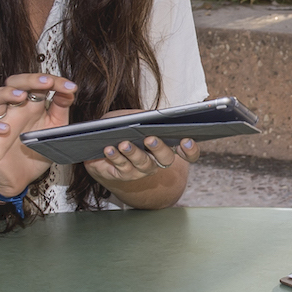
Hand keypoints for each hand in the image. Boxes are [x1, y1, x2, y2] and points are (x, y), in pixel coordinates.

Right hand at [0, 73, 77, 195]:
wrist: (20, 178)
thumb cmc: (35, 151)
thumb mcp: (54, 129)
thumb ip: (61, 110)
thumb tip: (69, 92)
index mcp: (31, 105)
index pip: (38, 83)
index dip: (54, 81)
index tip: (70, 87)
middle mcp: (14, 109)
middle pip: (14, 83)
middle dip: (29, 79)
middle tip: (46, 82)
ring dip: (5, 93)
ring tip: (20, 96)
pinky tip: (5, 129)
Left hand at [85, 108, 200, 183]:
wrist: (101, 146)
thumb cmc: (122, 128)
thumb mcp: (132, 117)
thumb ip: (143, 116)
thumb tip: (149, 116)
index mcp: (166, 145)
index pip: (187, 153)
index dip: (190, 150)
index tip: (185, 140)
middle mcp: (157, 160)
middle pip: (166, 159)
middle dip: (159, 148)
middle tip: (149, 139)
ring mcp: (142, 170)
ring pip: (144, 165)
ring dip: (134, 153)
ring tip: (124, 144)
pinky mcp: (125, 175)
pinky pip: (123, 168)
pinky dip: (116, 157)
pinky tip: (109, 149)